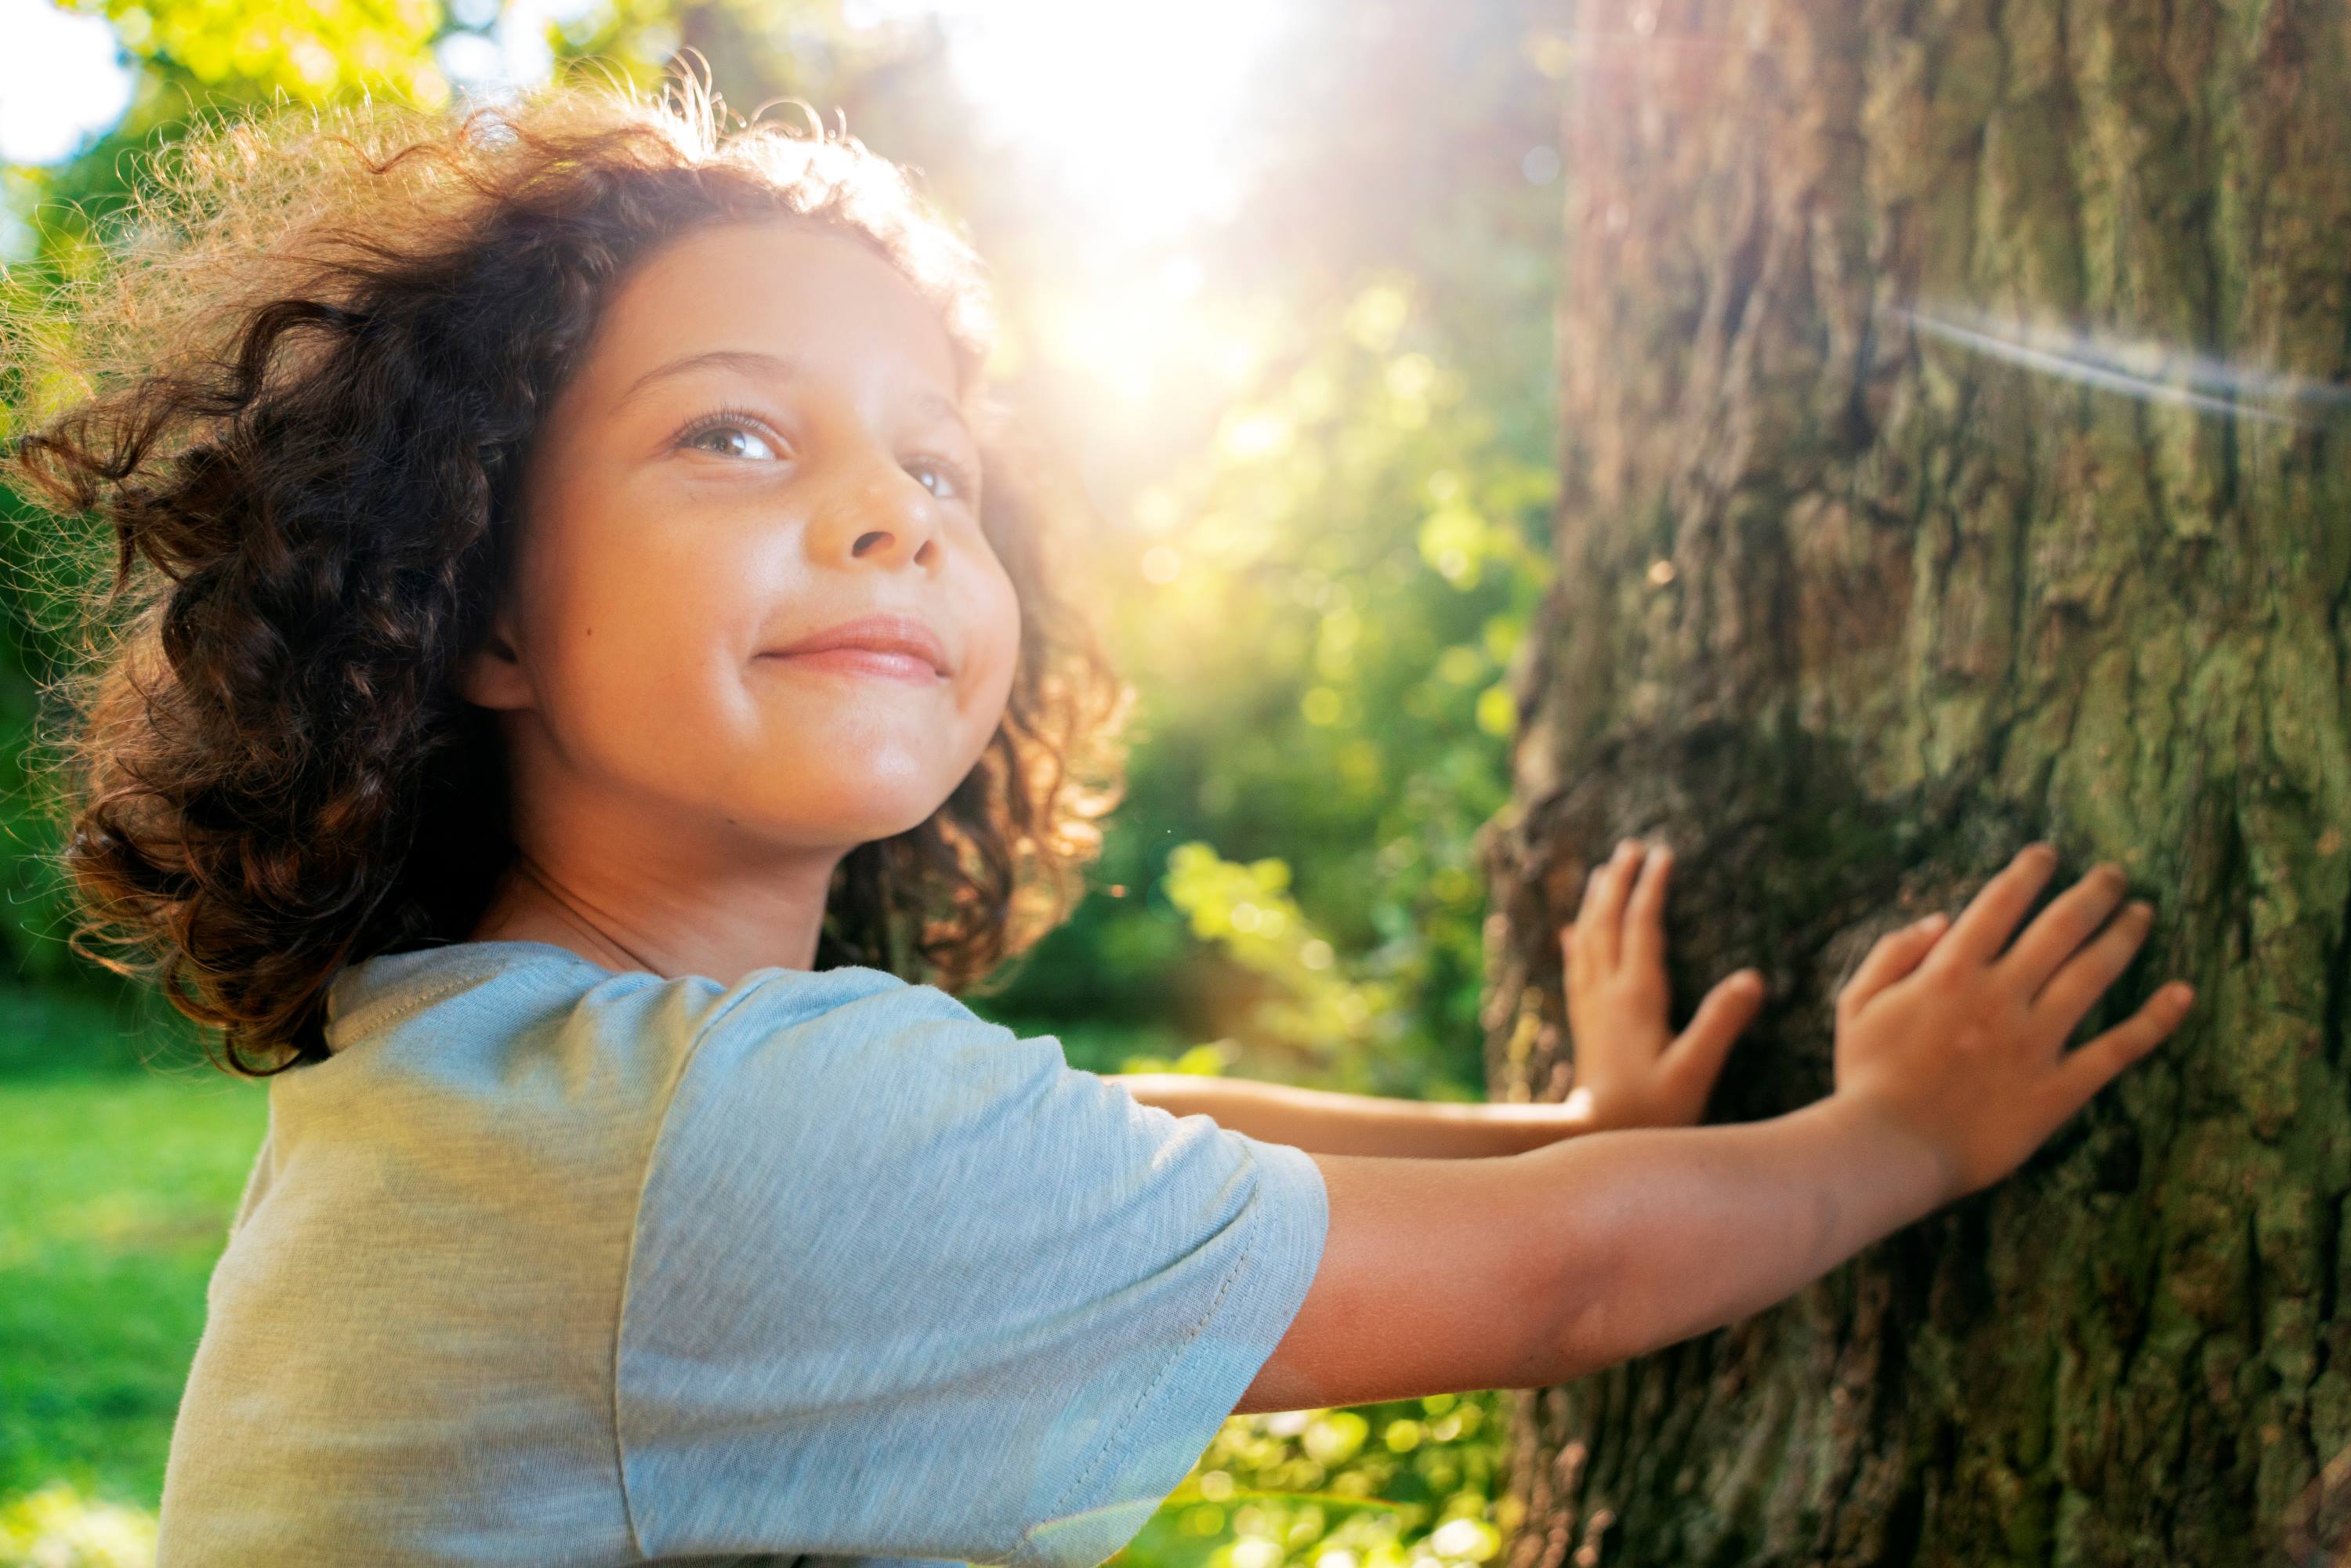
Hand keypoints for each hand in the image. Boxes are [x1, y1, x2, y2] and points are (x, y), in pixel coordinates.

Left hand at [1560, 837, 1765, 1130]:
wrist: (1593, 1138)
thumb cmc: (1650, 1111)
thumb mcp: (1694, 1071)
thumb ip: (1720, 1024)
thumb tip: (1752, 978)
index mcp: (1636, 996)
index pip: (1643, 927)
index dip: (1652, 888)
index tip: (1662, 852)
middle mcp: (1608, 993)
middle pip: (1610, 922)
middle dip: (1619, 881)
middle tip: (1630, 845)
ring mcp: (1592, 1006)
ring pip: (1589, 938)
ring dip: (1597, 902)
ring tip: (1602, 872)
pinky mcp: (1585, 1024)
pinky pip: (1577, 968)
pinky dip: (1577, 942)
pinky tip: (1571, 931)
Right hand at [1831, 842, 2196, 1203]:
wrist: (1889, 1151)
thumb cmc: (1865, 1078)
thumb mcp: (1856, 1003)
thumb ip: (1893, 953)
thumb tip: (1941, 919)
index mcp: (1950, 971)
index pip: (2000, 903)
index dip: (2029, 872)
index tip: (2048, 855)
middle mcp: (2000, 996)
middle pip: (2061, 927)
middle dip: (2093, 893)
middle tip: (2116, 875)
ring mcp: (2035, 1041)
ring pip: (2093, 973)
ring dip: (2124, 936)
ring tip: (2143, 913)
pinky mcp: (2059, 1087)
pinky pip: (2118, 1048)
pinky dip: (2156, 1020)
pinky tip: (2181, 993)